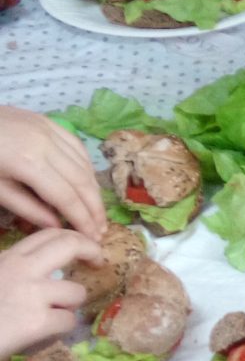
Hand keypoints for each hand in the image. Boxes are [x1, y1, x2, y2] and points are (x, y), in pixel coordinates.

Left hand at [0, 108, 104, 238]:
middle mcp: (46, 144)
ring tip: (97, 211)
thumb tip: (56, 226)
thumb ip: (26, 208)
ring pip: (84, 163)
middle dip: (95, 208)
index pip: (66, 197)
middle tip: (101, 230)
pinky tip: (87, 182)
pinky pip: (77, 146)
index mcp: (29, 163)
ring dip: (94, 190)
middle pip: (82, 181)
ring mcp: (50, 129)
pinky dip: (86, 166)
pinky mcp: (48, 122)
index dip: (82, 219)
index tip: (93, 239)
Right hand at [0, 228, 97, 359]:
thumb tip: (49, 272)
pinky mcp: (38, 321)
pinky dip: (62, 328)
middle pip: (69, 244)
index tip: (83, 245)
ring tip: (55, 313)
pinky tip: (46, 332)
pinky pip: (69, 320)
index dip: (72, 236)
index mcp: (7, 258)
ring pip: (77, 291)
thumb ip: (15, 271)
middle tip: (98, 262)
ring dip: (71, 304)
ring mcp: (31, 294)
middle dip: (91, 250)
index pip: (47, 234)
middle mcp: (20, 269)